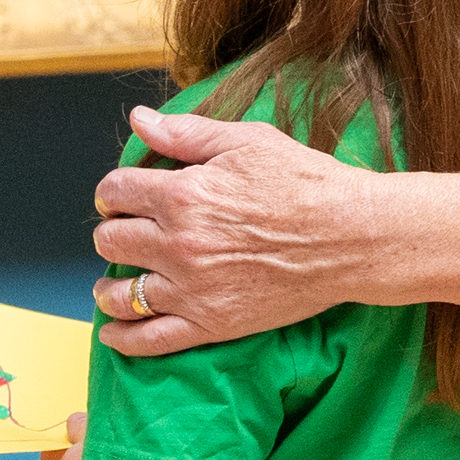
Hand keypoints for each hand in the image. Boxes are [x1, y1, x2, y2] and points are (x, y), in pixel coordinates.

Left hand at [88, 109, 367, 355]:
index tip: (119, 196)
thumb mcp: (246, 141)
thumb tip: (139, 119)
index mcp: (183, 194)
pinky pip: (150, 339)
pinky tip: (112, 331)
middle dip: (111, 232)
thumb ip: (186, 133)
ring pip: (121, 293)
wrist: (350, 236)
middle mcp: (178, 243)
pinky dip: (123, 338)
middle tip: (124, 232)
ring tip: (111, 284)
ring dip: (108, 286)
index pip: (116, 191)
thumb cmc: (305, 182)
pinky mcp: (211, 324)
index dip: (113, 191)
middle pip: (111, 240)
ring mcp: (192, 288)